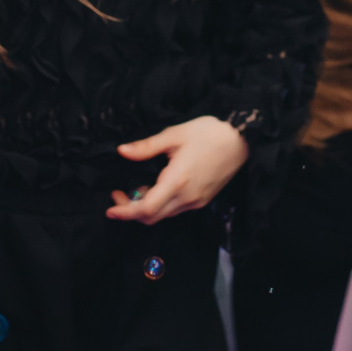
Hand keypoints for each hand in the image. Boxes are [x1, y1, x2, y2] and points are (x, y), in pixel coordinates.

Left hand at [108, 115, 248, 221]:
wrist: (241, 138)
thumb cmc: (209, 133)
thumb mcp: (174, 135)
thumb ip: (146, 147)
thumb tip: (122, 151)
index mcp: (177, 181)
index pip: (146, 209)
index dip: (125, 212)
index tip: (110, 208)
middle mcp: (187, 197)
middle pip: (152, 217)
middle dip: (130, 211)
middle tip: (117, 194)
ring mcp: (196, 200)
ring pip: (164, 215)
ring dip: (145, 208)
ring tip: (134, 189)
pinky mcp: (203, 199)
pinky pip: (176, 209)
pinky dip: (160, 204)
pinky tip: (155, 188)